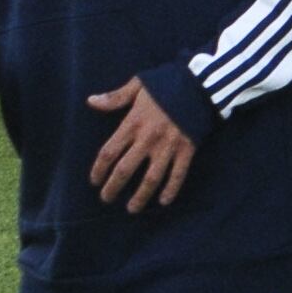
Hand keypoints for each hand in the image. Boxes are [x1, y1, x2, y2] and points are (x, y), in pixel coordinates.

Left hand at [81, 74, 199, 209]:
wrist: (200, 84)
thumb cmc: (166, 84)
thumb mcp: (138, 85)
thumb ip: (115, 97)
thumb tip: (91, 101)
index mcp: (133, 123)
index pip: (109, 152)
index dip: (99, 170)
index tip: (94, 181)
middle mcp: (148, 139)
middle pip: (125, 170)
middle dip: (113, 188)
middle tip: (107, 199)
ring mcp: (168, 147)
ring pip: (151, 178)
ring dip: (140, 196)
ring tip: (132, 208)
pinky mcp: (186, 150)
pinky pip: (178, 174)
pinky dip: (171, 189)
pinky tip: (164, 201)